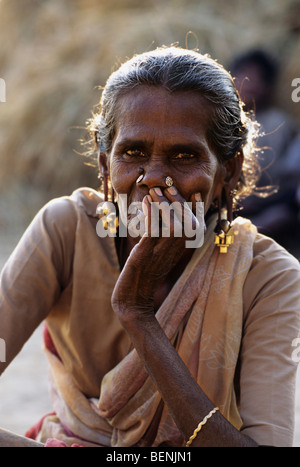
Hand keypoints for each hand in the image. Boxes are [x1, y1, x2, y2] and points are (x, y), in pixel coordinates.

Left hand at [111, 186, 200, 322]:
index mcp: (182, 249)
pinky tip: (147, 203)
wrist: (133, 295)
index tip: (194, 194)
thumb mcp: (161, 252)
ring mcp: (162, 251)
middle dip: (176, 200)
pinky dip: (150, 213)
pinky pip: (152, 229)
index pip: (196, 224)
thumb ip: (169, 235)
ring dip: (163, 204)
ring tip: (154, 191)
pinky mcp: (146, 252)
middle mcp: (176, 250)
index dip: (196, 209)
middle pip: (185, 220)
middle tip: (166, 186)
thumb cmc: (146, 271)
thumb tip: (170, 214)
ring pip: (171, 222)